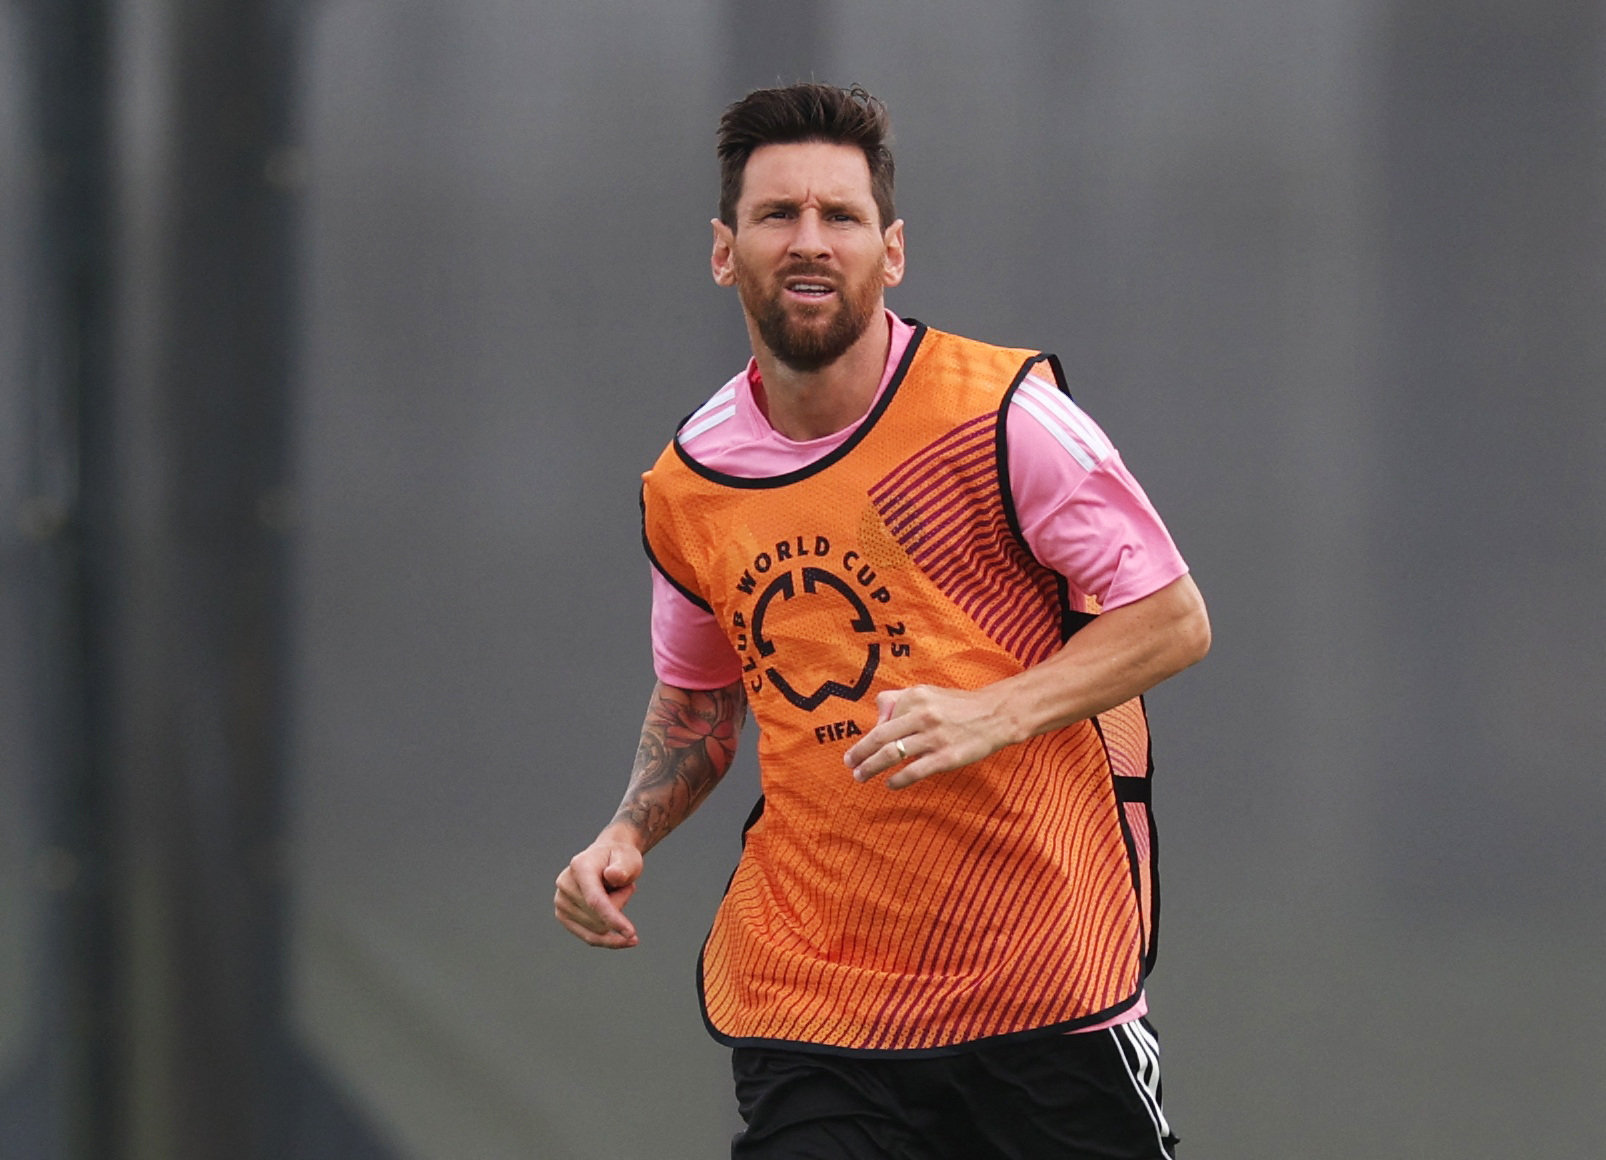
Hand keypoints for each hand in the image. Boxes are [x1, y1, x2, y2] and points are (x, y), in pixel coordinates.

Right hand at [554, 830, 643, 947]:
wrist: (607, 858)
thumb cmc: (620, 858)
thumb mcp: (628, 858)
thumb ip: (623, 867)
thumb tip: (613, 875)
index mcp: (580, 866)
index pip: (595, 900)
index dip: (612, 918)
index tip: (631, 933)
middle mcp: (565, 884)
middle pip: (598, 917)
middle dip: (619, 907)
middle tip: (626, 887)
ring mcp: (561, 901)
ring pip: (597, 929)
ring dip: (614, 916)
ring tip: (614, 893)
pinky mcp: (563, 916)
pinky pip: (589, 937)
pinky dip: (608, 937)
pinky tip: (621, 929)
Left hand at [843, 685, 1017, 789]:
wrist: (995, 715)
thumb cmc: (957, 706)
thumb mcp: (927, 692)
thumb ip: (899, 700)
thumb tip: (877, 719)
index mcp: (915, 697)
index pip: (883, 720)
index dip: (867, 738)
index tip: (857, 750)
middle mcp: (922, 715)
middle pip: (881, 737)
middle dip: (860, 753)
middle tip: (849, 764)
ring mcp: (934, 737)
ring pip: (893, 754)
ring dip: (872, 767)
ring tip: (861, 776)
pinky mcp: (946, 757)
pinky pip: (914, 771)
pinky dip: (898, 780)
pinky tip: (890, 784)